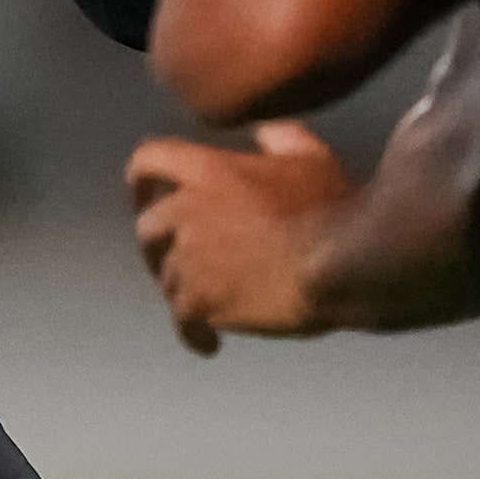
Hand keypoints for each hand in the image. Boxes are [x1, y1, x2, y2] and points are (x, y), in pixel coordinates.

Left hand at [127, 125, 354, 352]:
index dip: (140, 176)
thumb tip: (263, 134)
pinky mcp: (200, 301)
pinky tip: (209, 344)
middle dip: (158, 245)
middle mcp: (188, 210)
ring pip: (167, 278)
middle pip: (148, 228)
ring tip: (208, 304)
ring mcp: (190, 257)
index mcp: (207, 170)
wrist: (338, 264)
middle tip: (175, 259)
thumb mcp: (310, 156)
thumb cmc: (330, 208)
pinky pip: (183, 321)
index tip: (140, 193)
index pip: (150, 159)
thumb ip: (280, 137)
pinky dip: (193, 334)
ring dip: (183, 290)